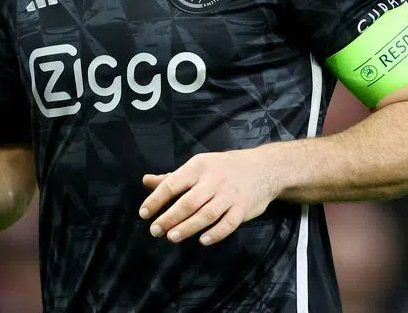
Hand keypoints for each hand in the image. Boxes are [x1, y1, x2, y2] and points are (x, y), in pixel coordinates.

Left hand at [138, 150, 279, 245]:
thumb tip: (145, 180)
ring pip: (206, 214)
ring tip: (172, 237)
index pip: (173, 184)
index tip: (144, 214)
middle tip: (155, 230)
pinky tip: (203, 240)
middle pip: (188, 202)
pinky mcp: (243, 208)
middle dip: (170, 217)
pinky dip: (215, 233)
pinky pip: (228, 223)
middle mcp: (214, 180)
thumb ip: (172, 177)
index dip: (156, 199)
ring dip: (188, 227)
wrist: (263, 168)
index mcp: (199, 167)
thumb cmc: (223, 169)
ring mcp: (230, 195)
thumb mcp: (198, 166)